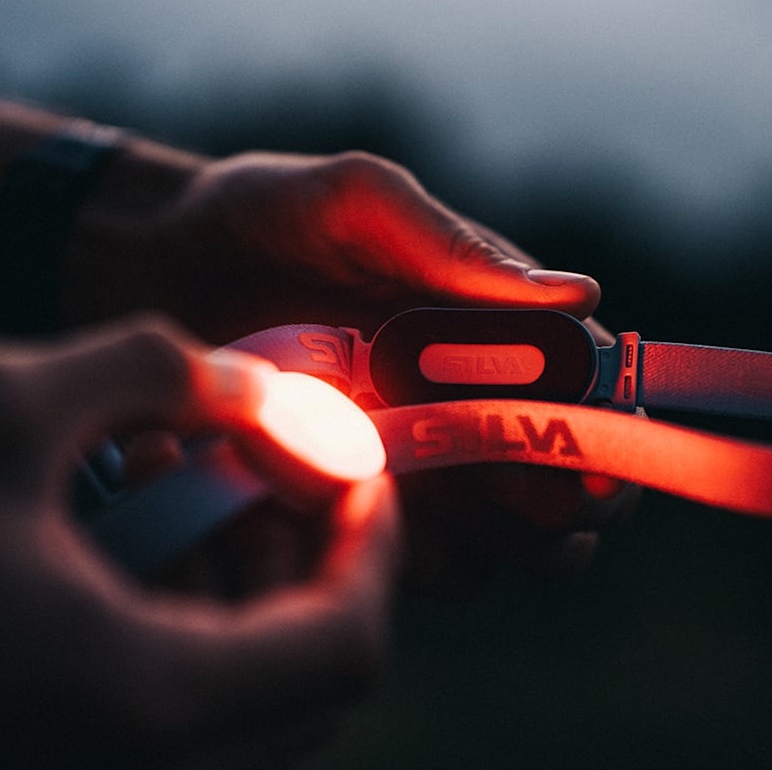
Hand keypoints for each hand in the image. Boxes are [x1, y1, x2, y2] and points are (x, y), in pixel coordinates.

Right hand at [0, 317, 398, 766]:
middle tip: (258, 462)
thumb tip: (261, 385)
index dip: (371, 543)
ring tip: (165, 475)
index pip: (347, 642)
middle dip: (301, 554)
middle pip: (308, 676)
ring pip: (245, 697)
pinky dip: (180, 620)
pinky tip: (116, 530)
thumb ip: (152, 370)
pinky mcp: (65, 763)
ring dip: (237, 581)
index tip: (357, 464)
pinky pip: (175, 706)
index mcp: (148, 702)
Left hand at [74, 149, 636, 592]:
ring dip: (497, 542)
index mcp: (503, 328)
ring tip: (413, 491)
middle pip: (579, 489)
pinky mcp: (379, 512)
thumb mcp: (357, 201)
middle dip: (562, 506)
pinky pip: (442, 570)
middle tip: (495, 489)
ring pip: (523, 547)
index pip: (601, 392)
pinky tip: (363, 519)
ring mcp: (437, 467)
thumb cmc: (264, 215)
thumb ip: (456, 246)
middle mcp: (485, 404)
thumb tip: (584, 294)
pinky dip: (427, 564)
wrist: (157, 268)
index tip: (591, 464)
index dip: (614, 434)